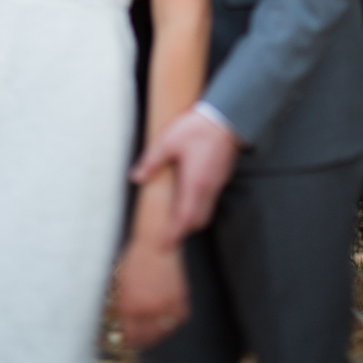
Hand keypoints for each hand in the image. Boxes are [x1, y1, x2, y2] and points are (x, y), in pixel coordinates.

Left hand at [116, 237, 189, 347]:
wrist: (155, 242)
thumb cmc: (136, 259)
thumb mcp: (121, 286)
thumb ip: (123, 309)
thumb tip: (124, 326)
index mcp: (130, 307)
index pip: (130, 336)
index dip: (130, 340)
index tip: (129, 340)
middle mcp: (148, 308)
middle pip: (148, 337)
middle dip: (144, 339)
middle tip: (142, 337)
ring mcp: (165, 304)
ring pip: (165, 330)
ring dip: (160, 332)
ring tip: (155, 329)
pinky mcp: (180, 297)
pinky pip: (179, 318)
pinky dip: (174, 320)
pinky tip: (169, 318)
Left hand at [131, 110, 239, 247]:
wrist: (226, 116)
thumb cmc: (198, 128)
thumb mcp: (169, 141)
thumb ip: (152, 161)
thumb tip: (136, 177)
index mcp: (195, 184)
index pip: (185, 219)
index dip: (174, 235)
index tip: (164, 246)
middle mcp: (208, 188)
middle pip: (198, 220)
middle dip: (184, 230)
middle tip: (169, 235)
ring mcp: (218, 182)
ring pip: (206, 211)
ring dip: (192, 218)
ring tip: (177, 218)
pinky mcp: (222, 175)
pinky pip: (211, 199)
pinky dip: (200, 205)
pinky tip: (189, 196)